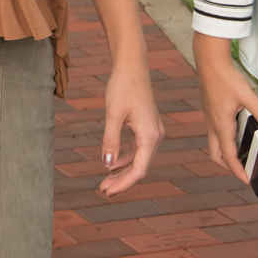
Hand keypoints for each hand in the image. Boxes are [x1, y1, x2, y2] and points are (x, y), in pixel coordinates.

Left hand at [99, 61, 164, 196]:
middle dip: (121, 180)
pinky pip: (137, 147)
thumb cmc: (123, 87)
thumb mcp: (113, 114)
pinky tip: (112, 162)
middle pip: (139, 166)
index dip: (123, 183)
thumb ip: (110, 140)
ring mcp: (152, 130)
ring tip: (105, 180)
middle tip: (102, 190)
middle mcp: (155, 135)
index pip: (138, 170)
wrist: (132, 65)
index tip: (106, 191)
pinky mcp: (146, 125)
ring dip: (122, 169)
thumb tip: (107, 165)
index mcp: (150, 136)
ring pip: (138, 158)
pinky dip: (125, 156)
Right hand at [193, 33, 257, 187]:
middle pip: (216, 154)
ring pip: (214, 143)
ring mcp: (209, 117)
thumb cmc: (227, 77)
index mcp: (222, 124)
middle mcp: (212, 124)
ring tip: (242, 153)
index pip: (229, 155)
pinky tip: (236, 131)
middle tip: (243, 169)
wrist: (209, 60)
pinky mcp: (209, 110)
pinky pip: (214, 131)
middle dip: (228, 165)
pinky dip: (224, 139)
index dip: (238, 170)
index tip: (247, 180)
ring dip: (225, 152)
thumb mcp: (249, 97)